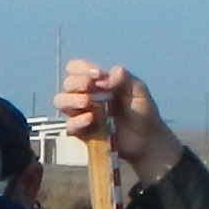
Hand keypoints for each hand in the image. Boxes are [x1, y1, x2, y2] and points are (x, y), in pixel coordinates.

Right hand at [57, 58, 174, 177]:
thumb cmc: (142, 112)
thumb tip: (107, 75)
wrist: (147, 140)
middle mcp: (85, 96)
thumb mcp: (138, 91)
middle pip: (67, 84)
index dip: (81, 68)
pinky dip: (77, 121)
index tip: (97, 74)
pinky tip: (90, 119)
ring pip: (61, 102)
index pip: (76, 68)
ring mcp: (82, 114)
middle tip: (90, 86)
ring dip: (71, 99)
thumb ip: (125, 79)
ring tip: (87, 102)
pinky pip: (70, 126)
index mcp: (97, 82)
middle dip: (77, 83)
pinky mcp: (83, 133)